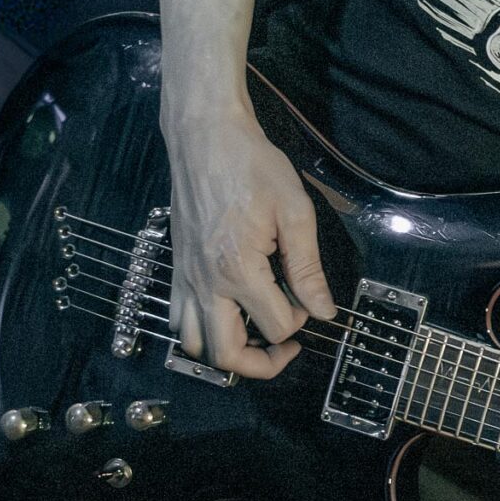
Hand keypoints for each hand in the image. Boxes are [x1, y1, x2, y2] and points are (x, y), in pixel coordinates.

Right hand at [158, 91, 334, 377]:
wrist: (205, 137)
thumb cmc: (252, 166)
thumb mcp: (295, 211)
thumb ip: (307, 267)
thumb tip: (324, 311)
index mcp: (238, 269)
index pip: (276, 325)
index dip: (302, 322)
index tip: (309, 297)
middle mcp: (205, 282)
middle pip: (227, 354)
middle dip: (262, 363)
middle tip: (286, 346)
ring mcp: (185, 277)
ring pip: (195, 344)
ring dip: (226, 350)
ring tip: (254, 333)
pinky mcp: (175, 268)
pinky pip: (177, 319)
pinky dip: (199, 330)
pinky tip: (225, 313)